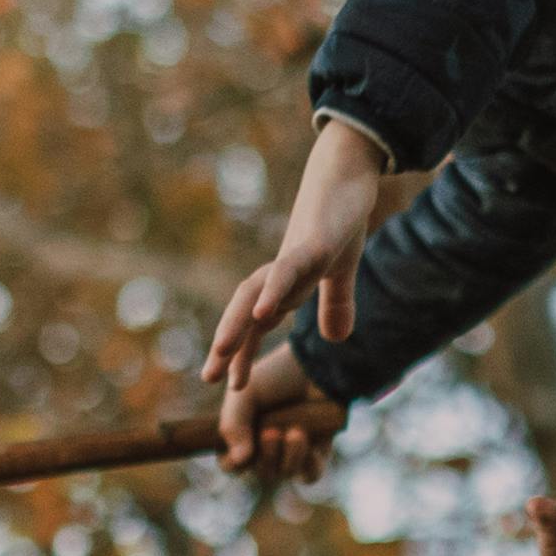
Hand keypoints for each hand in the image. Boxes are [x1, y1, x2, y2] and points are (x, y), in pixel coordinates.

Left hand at [208, 114, 393, 385]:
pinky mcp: (315, 241)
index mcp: (287, 282)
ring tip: (219, 351)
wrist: (347, 169)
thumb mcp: (341, 270)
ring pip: (256, 292)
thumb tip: (334, 338)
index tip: (232, 385)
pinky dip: (274, 291)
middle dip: (228, 345)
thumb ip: (335, 303)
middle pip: (244, 311)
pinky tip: (264, 313)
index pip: (257, 322)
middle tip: (208, 379)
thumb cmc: (339, 217)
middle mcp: (282, 271)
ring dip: (236, 322)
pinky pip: (289, 269)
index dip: (243, 351)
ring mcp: (295, 255)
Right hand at [219, 339, 348, 483]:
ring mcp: (292, 452)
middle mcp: (266, 448)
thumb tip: (240, 460)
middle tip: (271, 433)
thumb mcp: (245, 395)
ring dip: (289, 456)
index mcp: (243, 435)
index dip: (233, 463)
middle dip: (266, 456)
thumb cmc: (275, 376)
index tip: (242, 447)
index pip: (230, 464)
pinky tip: (308, 444)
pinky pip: (311, 474)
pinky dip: (309, 465)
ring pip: (285, 472)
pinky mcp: (318, 452)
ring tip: (295, 431)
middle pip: (260, 471)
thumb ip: (233, 425)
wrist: (315, 363)